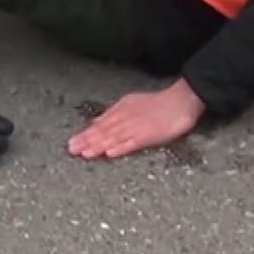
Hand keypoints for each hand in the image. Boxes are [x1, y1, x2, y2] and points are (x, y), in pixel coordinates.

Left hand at [67, 80, 205, 159]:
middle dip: (86, 141)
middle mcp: (126, 118)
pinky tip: (110, 153)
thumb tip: (95, 122)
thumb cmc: (158, 103)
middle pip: (103, 131)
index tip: (72, 143)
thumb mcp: (131, 103)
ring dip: (98, 146)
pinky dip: (121, 147)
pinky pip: (133, 143)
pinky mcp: (149, 135)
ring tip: (85, 153)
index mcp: (122, 110)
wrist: (181, 100)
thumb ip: (113, 114)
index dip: (85, 134)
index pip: (100, 124)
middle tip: (71, 150)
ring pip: (114, 137)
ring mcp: (137, 127)